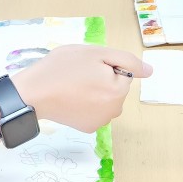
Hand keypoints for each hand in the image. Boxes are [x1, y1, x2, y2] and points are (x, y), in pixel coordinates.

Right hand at [11, 45, 152, 132]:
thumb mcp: (94, 53)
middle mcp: (113, 111)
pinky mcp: (87, 128)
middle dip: (102, 79)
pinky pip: (95, 110)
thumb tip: (149, 71)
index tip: (87, 66)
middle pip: (116, 88)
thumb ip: (126, 60)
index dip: (105, 66)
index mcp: (118, 91)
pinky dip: (87, 104)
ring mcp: (100, 122)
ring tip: (73, 85)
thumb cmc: (61, 69)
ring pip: (106, 99)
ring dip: (95, 91)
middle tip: (79, 74)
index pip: (123, 73)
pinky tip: (71, 98)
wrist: (33, 93)